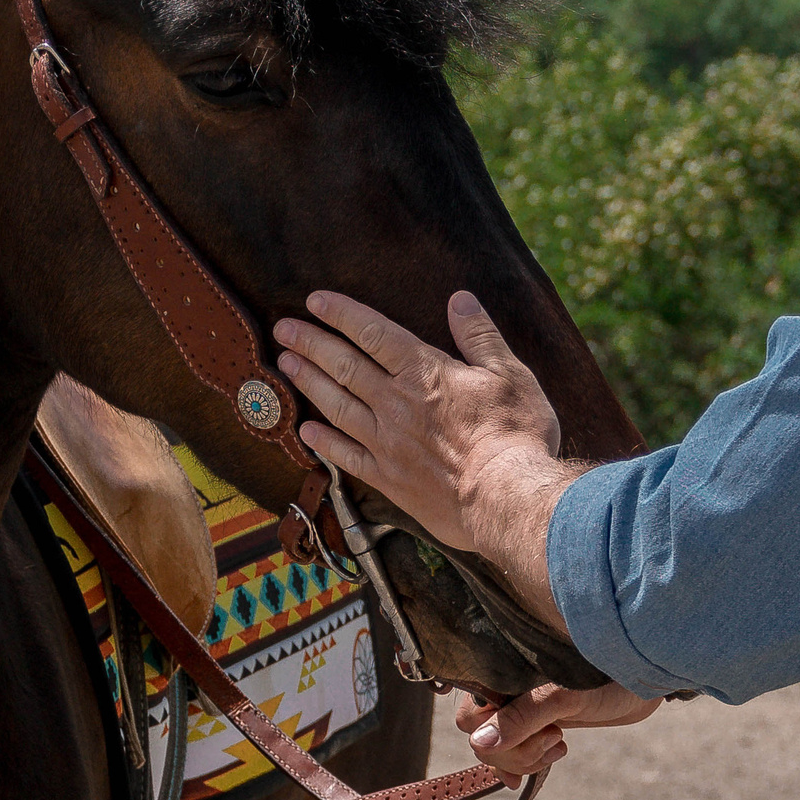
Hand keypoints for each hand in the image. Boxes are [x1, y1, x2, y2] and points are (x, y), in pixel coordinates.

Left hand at [274, 290, 574, 574]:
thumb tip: (460, 300)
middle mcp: (396, 403)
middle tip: (283, 328)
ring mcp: (387, 443)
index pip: (373, 332)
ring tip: (285, 364)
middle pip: (344, 365)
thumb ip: (480, 336)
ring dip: (308, 382)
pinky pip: (346, 456)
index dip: (341, 313)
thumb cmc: (515, 434)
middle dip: (311, 343)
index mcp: (424, 372)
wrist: (506, 499)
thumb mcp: (511, 374)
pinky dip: (324, 442)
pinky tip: (306, 431)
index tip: (314, 301)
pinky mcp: (388, 479)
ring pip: (337, 405)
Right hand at [456, 683, 662, 785]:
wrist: (641, 680)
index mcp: (501, 670)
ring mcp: (517, 706)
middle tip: (556, 738)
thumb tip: (479, 745)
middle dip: (516, 750)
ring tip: (560, 744)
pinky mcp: (533, 721)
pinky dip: (521, 764)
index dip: (493, 735)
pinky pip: (511, 752)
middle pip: (480, 739)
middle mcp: (502, 687)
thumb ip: (522, 717)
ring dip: (525, 757)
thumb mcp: (565, 696)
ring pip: (496, 750)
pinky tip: (534, 771)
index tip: (536, 732)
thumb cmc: (606, 675)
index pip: (469, 715)